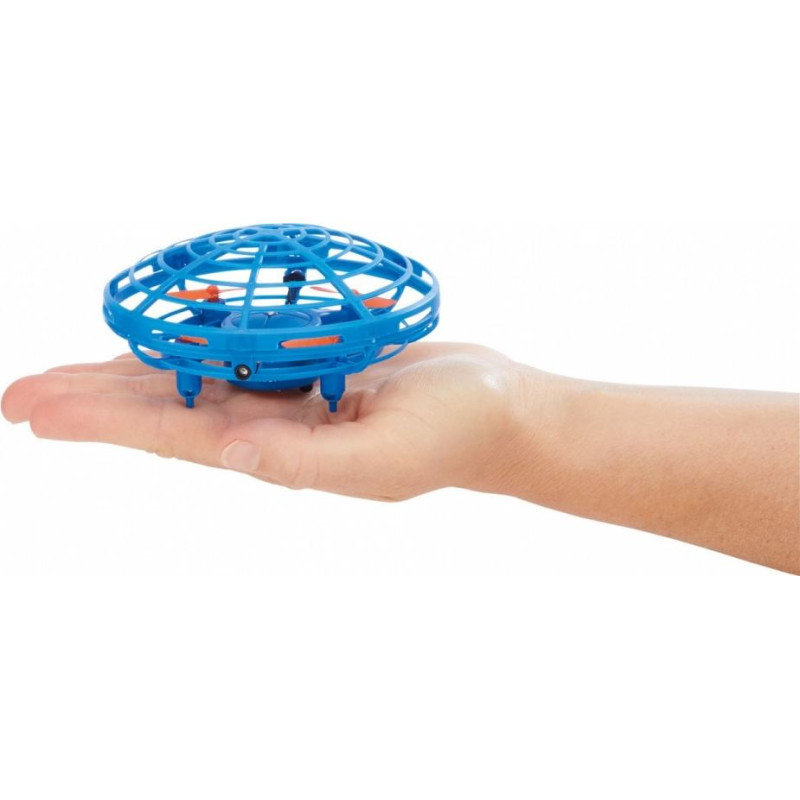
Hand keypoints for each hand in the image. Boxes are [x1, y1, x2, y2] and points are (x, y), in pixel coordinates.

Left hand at [2, 343, 538, 499]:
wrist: (496, 409)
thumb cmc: (453, 436)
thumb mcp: (383, 461)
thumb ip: (303, 465)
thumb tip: (225, 454)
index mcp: (278, 453)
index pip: (172, 436)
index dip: (101, 421)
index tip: (34, 409)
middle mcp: (271, 426)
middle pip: (164, 407)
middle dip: (92, 399)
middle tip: (18, 393)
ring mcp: (289, 394)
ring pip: (193, 377)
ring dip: (129, 372)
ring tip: (67, 370)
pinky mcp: (312, 365)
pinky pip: (238, 351)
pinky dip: (193, 342)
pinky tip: (162, 338)